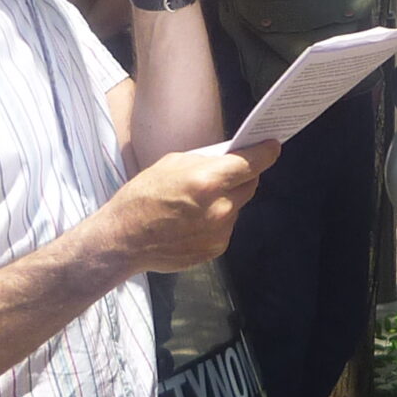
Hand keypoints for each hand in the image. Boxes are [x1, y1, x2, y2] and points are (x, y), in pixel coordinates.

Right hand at [101, 142, 277, 275]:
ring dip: (226, 201)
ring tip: (198, 202)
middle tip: (227, 173)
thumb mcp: (171, 164)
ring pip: (237, 208)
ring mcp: (219, 231)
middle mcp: (219, 208)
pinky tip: (193, 220)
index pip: (252, 163)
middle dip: (243, 177)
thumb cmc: (141, 198)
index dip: (266, 153)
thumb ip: (205, 162)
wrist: (124, 239)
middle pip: (249, 186)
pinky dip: (216, 221)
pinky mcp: (215, 249)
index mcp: (208, 181)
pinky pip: (226, 228)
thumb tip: (228, 159)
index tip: (272, 147)